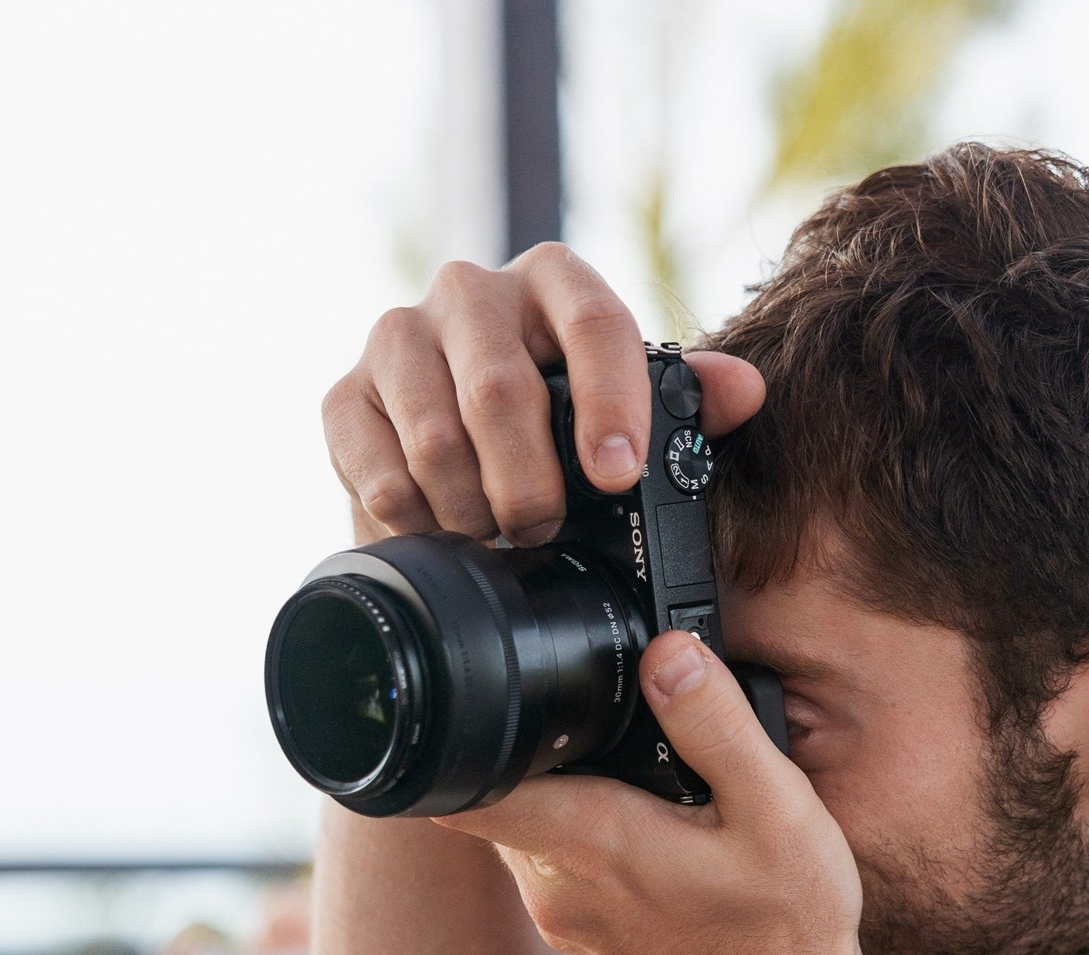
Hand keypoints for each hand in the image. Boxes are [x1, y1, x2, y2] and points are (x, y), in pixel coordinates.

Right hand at [324, 245, 764, 544]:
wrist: (461, 431)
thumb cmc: (567, 421)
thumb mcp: (636, 408)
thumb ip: (691, 401)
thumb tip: (744, 389)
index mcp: (554, 281)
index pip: (594, 322)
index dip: (611, 401)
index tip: (618, 472)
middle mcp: (470, 291)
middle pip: (501, 391)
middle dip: (531, 484)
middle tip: (544, 531)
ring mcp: (397, 337)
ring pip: (434, 437)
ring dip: (472, 508)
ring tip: (496, 540)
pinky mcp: (344, 394)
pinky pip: (375, 468)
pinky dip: (412, 519)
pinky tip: (439, 532)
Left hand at [441, 631, 873, 954]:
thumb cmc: (787, 927)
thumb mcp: (777, 808)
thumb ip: (715, 723)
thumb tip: (667, 651)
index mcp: (591, 842)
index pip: (468, 789)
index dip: (465, 737)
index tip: (499, 703)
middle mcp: (555, 885)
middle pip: (501, 794)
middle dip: (539, 755)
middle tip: (610, 733)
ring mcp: (563, 917)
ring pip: (528, 828)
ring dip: (565, 796)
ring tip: (639, 783)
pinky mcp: (580, 936)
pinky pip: (555, 864)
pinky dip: (584, 837)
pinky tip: (648, 830)